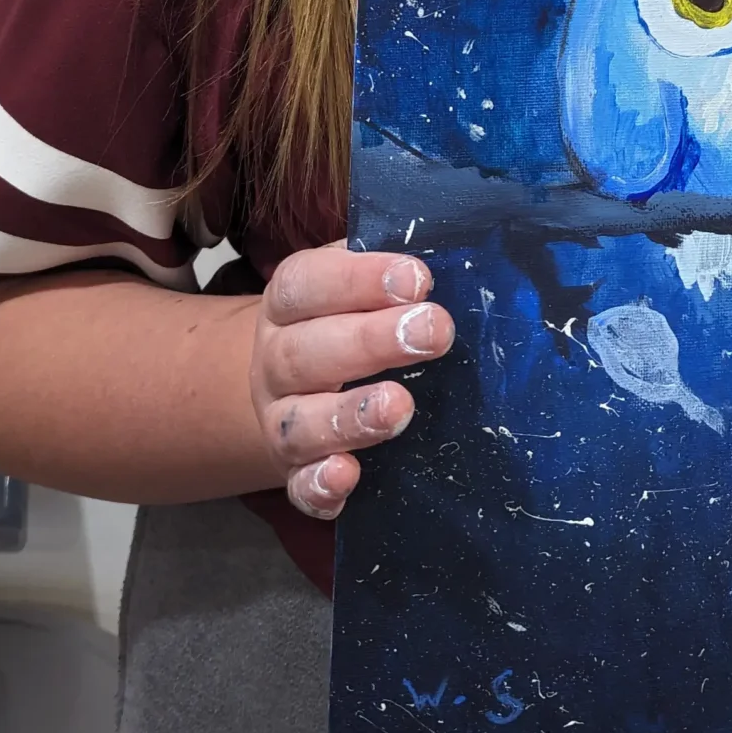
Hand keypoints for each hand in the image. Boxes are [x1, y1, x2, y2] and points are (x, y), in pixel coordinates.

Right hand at [248, 242, 454, 518]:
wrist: (299, 383)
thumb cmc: (350, 319)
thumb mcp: (363, 282)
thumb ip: (394, 268)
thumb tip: (456, 246)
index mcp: (289, 303)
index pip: (306, 283)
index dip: (358, 279)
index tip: (418, 278)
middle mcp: (276, 361)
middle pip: (305, 351)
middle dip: (370, 342)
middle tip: (434, 332)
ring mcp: (281, 419)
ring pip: (300, 423)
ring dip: (349, 416)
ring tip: (400, 406)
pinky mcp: (294, 472)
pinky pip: (299, 486)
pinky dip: (319, 486)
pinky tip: (347, 476)